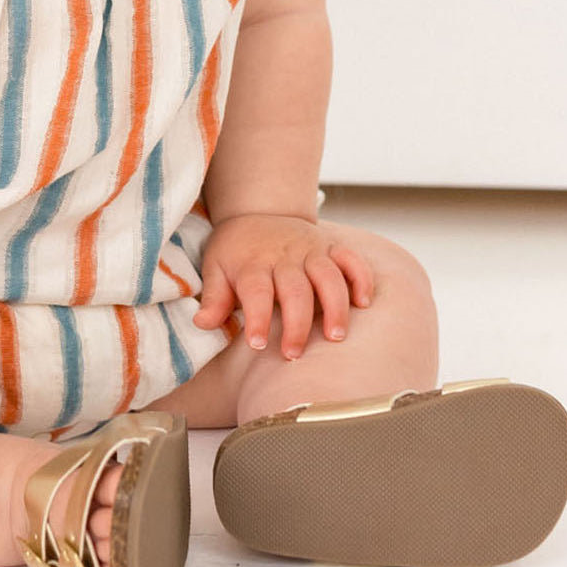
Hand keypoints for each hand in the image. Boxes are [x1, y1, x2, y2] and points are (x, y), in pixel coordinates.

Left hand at [192, 213, 374, 359]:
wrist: (256, 212)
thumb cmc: (235, 251)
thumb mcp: (215, 268)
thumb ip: (214, 298)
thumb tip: (202, 324)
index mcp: (253, 263)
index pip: (256, 291)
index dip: (258, 318)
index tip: (258, 344)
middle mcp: (284, 255)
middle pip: (295, 289)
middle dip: (297, 323)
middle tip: (294, 354)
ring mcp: (310, 249)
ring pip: (328, 275)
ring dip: (334, 306)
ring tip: (335, 336)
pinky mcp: (330, 245)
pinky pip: (351, 258)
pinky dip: (360, 278)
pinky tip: (363, 303)